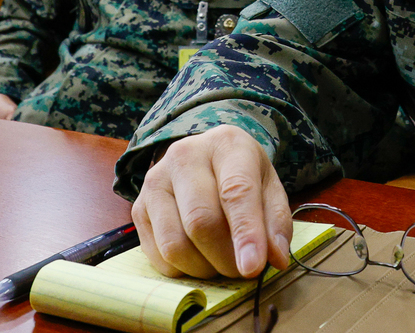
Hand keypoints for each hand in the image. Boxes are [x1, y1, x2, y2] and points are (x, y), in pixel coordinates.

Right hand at [132, 126, 293, 278]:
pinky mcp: (139, 207)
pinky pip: (158, 255)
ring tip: (220, 262)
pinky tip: (198, 257)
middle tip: (242, 269)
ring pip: (175, 243)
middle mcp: (184, 156)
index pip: (235, 192)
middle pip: (201, 222)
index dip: (245, 233)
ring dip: (203, 268)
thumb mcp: (268, 188)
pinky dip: (182, 270)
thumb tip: (275, 259)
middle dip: (225, 258)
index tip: (253, 268)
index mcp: (226, 144)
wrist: (204, 158)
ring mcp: (155, 180)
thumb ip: (275, 222)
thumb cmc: (240, 175)